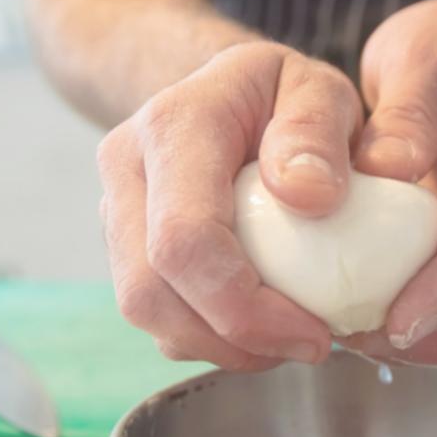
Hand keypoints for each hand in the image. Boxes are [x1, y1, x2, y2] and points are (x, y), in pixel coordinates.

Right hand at [97, 41, 363, 369]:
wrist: (229, 90)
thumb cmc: (281, 94)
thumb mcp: (319, 89)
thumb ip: (318, 130)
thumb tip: (308, 196)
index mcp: (174, 125)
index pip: (184, 238)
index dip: (244, 307)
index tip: (314, 332)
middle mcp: (127, 168)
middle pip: (150, 291)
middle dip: (232, 340)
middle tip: (310, 346)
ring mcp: (117, 211)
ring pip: (147, 313)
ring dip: (221, 347)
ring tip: (289, 337)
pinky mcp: (125, 247)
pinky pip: (156, 315)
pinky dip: (209, 338)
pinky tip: (261, 324)